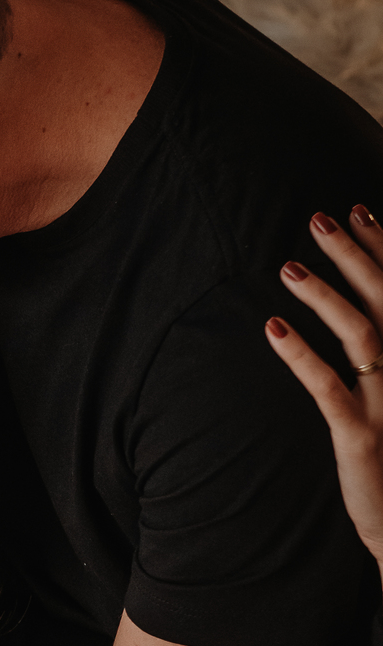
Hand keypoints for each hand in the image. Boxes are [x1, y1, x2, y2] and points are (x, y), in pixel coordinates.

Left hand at [268, 206, 382, 577]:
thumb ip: (378, 351)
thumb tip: (359, 306)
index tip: (358, 208)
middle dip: (355, 254)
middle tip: (318, 219)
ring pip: (363, 334)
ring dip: (325, 295)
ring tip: (289, 267)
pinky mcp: (362, 437)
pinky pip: (328, 388)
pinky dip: (300, 356)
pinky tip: (272, 330)